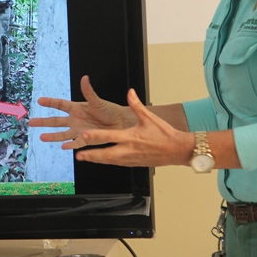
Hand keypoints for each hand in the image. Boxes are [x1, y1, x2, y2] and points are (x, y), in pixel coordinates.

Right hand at [29, 75, 135, 145]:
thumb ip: (88, 91)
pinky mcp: (86, 139)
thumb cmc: (109, 110)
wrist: (120, 123)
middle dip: (44, 122)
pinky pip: (76, 142)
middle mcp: (75, 119)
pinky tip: (63, 147)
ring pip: (62, 134)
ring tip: (41, 137)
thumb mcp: (97, 101)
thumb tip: (84, 78)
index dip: (50, 102)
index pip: (60, 104)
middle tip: (31, 122)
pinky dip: (70, 145)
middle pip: (56, 120)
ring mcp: (79, 130)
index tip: (40, 100)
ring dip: (52, 136)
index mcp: (76, 108)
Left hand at [69, 88, 192, 166]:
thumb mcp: (149, 117)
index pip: (108, 137)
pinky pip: (117, 164)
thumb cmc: (164, 134)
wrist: (177, 150)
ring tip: (85, 158)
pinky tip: (102, 160)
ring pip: (110, 161)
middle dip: (91, 155)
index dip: (95, 136)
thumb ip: (136, 105)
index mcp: (130, 137)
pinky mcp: (134, 164)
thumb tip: (130, 92)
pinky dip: (108, 162)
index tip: (83, 135)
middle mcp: (128, 150)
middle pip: (105, 155)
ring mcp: (131, 159)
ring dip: (97, 160)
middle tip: (79, 155)